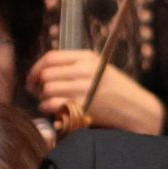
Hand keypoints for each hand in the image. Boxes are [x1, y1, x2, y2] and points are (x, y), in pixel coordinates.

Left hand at [30, 48, 161, 133]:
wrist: (135, 108)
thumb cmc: (115, 88)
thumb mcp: (98, 68)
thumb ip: (74, 65)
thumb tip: (42, 72)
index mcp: (87, 57)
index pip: (51, 57)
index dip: (36, 68)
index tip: (32, 78)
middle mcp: (85, 71)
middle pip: (46, 74)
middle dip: (37, 85)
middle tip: (39, 93)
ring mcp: (84, 89)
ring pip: (46, 90)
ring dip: (42, 98)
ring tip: (48, 102)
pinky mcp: (83, 107)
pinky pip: (52, 106)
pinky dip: (48, 109)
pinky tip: (54, 111)